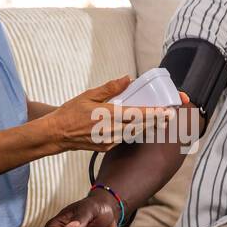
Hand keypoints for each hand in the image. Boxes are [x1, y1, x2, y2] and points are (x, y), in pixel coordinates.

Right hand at [44, 77, 178, 153]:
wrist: (57, 134)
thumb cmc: (70, 113)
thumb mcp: (89, 95)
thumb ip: (110, 88)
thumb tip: (127, 79)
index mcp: (107, 116)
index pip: (136, 114)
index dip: (153, 113)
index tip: (166, 111)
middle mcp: (111, 130)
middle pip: (140, 126)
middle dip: (156, 120)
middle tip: (170, 114)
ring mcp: (109, 141)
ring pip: (134, 133)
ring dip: (147, 127)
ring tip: (159, 120)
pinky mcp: (106, 147)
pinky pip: (125, 138)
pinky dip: (134, 132)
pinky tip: (140, 127)